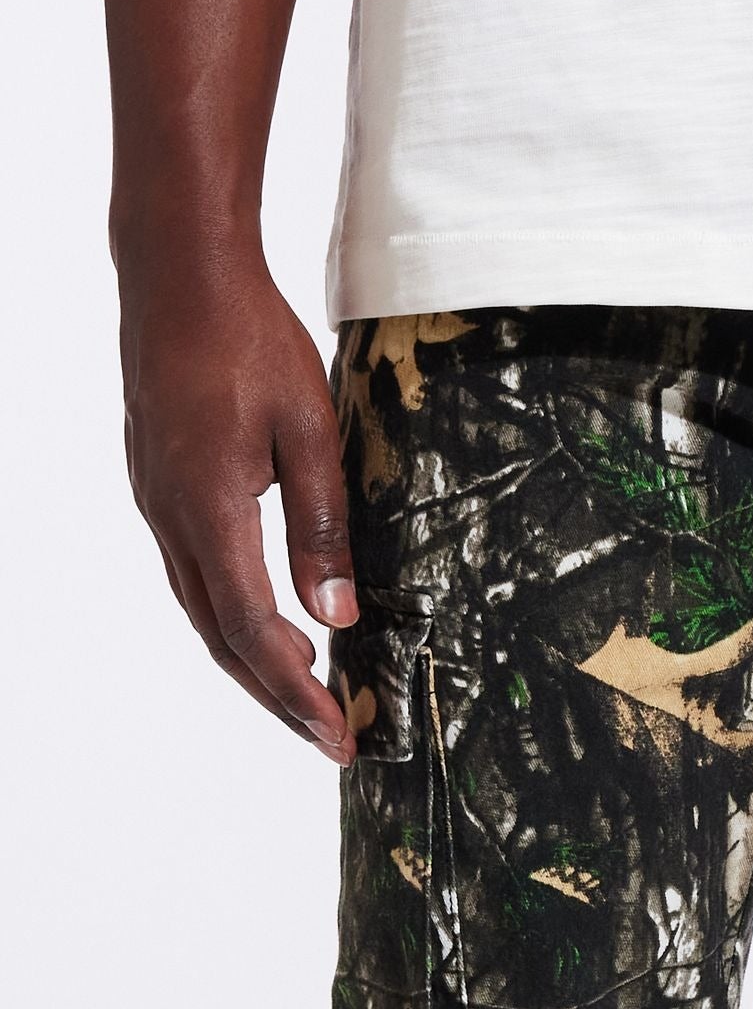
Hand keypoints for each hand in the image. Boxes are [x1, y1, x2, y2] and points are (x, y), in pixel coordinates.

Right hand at [120, 261, 357, 759]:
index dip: (296, 692)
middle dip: (278, 697)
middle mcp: (172, 517)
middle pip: (222, 638)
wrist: (178, 270)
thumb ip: (323, 526)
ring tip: (307, 699)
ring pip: (203, 611)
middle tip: (331, 738)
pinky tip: (270, 627)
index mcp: (209, 508)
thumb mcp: (310, 430)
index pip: (253, 630)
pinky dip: (233, 617)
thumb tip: (339, 615)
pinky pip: (195, 575)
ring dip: (254, 663)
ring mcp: (158, 503)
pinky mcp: (160, 487)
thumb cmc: (249, 336)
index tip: (337, 736)